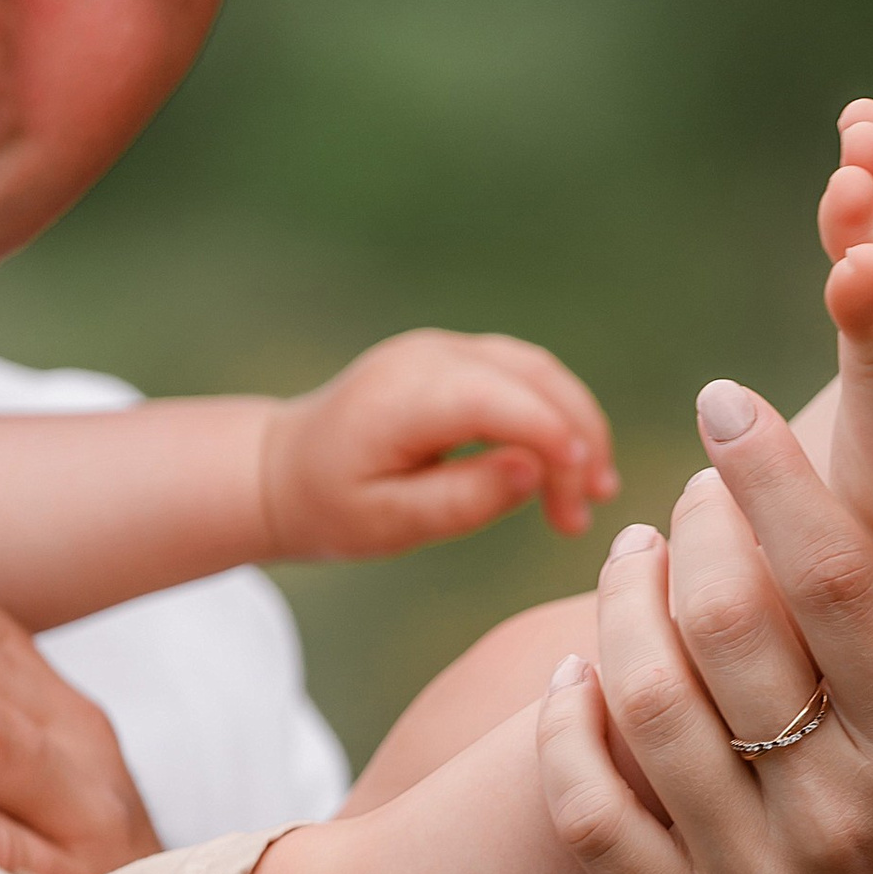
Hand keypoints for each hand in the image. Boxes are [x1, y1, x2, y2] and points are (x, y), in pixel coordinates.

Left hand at [262, 330, 619, 557]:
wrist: (281, 470)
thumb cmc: (330, 505)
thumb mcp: (389, 524)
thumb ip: (462, 500)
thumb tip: (533, 471)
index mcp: (404, 397)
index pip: (499, 400)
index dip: (551, 436)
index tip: (583, 489)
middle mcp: (428, 357)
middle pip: (531, 376)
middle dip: (577, 437)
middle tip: (590, 507)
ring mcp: (442, 349)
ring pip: (536, 368)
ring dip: (575, 422)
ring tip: (592, 490)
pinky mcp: (453, 358)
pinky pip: (521, 372)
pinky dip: (553, 411)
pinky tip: (565, 461)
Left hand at [538, 405, 872, 873]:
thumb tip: (866, 467)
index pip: (836, 576)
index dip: (771, 473)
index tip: (724, 398)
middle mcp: (843, 813)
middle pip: (726, 625)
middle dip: (691, 524)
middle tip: (687, 486)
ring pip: (646, 704)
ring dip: (621, 602)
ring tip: (629, 552)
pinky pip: (592, 816)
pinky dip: (569, 728)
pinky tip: (578, 667)